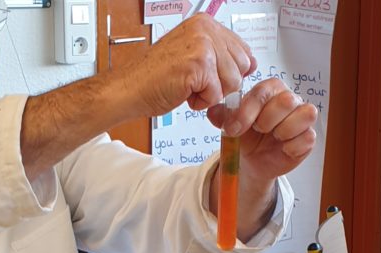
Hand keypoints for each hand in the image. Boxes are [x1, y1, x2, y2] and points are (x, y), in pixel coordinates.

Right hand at [117, 14, 256, 116]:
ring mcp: (202, 44)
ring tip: (188, 86)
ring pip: (232, 82)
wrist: (130, 89)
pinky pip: (216, 94)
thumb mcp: (192, 56)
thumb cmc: (155, 76)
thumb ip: (220, 55)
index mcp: (204, 23)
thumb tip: (250, 64)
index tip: (213, 75)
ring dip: (211, 93)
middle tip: (196, 82)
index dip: (230, 70)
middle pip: (241, 66)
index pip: (243, 50)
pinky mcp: (198, 64)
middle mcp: (204, 29)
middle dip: (222, 83)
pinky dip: (201, 102)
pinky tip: (183, 92)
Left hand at [207, 78, 318, 184]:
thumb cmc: (246, 135)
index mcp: (270, 90)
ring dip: (283, 131)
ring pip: (304, 114)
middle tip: (258, 130)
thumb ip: (222, 115)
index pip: (263, 92)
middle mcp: (290, 99)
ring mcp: (302, 117)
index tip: (234, 128)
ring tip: (273, 137)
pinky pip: (308, 137)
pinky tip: (281, 148)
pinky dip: (291, 146)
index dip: (247, 112)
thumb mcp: (230, 124)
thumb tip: (213, 111)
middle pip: (286, 100)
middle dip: (266, 120)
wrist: (253, 159)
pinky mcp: (309, 137)